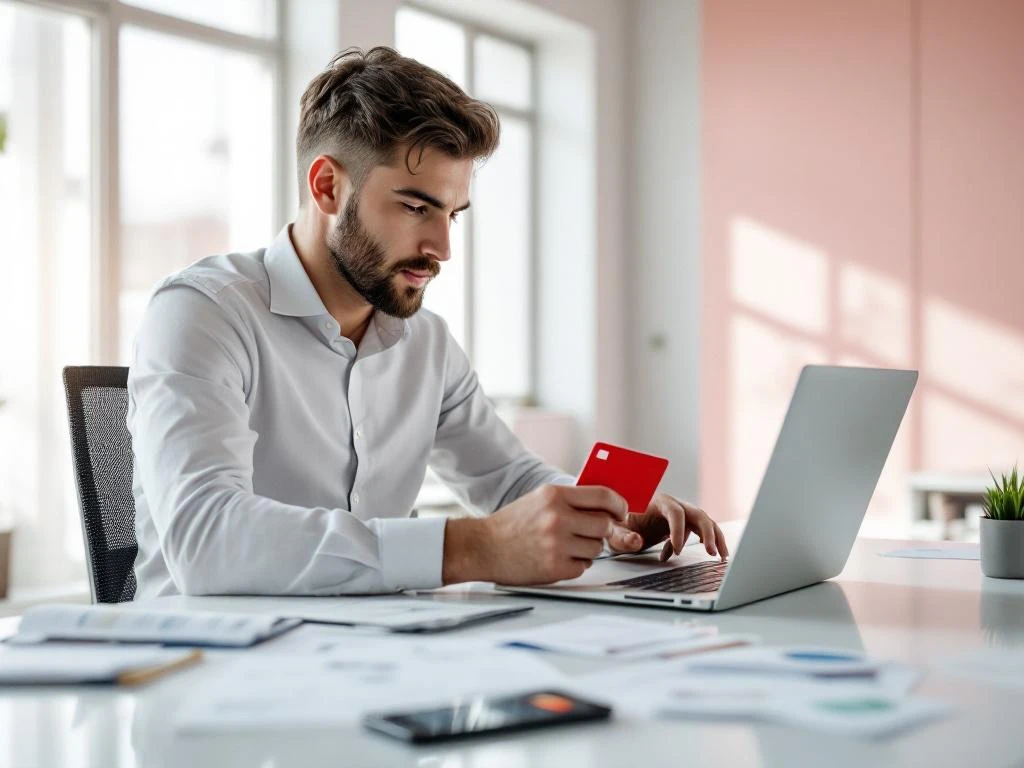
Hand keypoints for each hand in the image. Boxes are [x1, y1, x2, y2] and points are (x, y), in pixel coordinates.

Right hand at [441, 484, 627, 585]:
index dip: (618, 504)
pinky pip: (583, 567)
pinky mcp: (554, 567)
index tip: (621, 511)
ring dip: (587, 549)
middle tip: (589, 532)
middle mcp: (557, 517)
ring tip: (566, 545)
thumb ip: (570, 500)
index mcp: (554, 495)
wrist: (483, 547)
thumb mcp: (539, 499)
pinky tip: (558, 558)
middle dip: (600, 530)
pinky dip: (575, 564)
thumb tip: (607, 505)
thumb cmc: (512, 523)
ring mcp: (556, 544)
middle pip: (604, 524)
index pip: (603, 495)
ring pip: (596, 548)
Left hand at [606, 492, 728, 562]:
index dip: (679, 530)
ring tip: (720, 556)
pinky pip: (698, 531)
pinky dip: (707, 542)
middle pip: (697, 513)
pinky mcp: (682, 524)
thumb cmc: (616, 523)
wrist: (618, 521)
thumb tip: (637, 542)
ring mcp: (679, 514)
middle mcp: (672, 504)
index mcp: (656, 501)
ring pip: (703, 522)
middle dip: (707, 532)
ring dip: (714, 537)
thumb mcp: (614, 531)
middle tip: (711, 552)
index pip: (675, 512)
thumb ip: (622, 537)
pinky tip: (705, 555)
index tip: (677, 550)